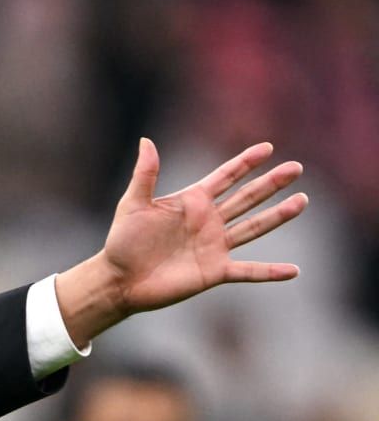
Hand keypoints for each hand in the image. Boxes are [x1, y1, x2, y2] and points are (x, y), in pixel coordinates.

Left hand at [55, 138, 306, 345]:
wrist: (119, 279)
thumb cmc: (122, 241)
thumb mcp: (132, 204)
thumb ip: (145, 174)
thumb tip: (146, 141)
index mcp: (192, 201)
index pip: (225, 177)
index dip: (245, 162)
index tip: (267, 147)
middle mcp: (208, 221)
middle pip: (247, 197)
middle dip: (271, 183)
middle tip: (296, 168)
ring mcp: (214, 246)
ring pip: (254, 227)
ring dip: (278, 216)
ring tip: (301, 201)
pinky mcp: (215, 271)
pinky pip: (249, 271)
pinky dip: (270, 272)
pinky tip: (294, 271)